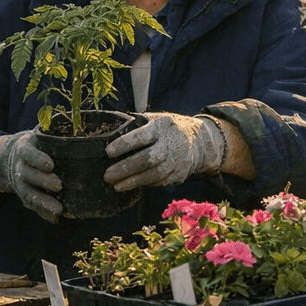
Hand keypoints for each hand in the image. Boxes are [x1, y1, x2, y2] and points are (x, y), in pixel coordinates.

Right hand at [0, 131, 62, 223]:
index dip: (38, 159)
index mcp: (24, 150)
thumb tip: (78, 121)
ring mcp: (21, 184)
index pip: (28, 153)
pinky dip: (43, 214)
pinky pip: (33, 207)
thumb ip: (53, 130)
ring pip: (29, 194)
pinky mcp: (24, 196)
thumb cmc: (37, 145)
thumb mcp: (40, 134)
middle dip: (43, 181)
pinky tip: (56, 219)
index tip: (51, 164)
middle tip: (59, 185)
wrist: (13, 158)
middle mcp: (20, 167)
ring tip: (59, 210)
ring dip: (44, 202)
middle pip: (29, 175)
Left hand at [103, 112, 224, 191]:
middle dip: (125, 169)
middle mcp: (171, 143)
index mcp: (162, 126)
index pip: (142, 136)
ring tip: (116, 185)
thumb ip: (136, 125)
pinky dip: (144, 184)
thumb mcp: (155, 120)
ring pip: (154, 174)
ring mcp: (177, 160)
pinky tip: (131, 185)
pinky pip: (159, 182)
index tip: (108, 152)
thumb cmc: (167, 129)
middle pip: (147, 159)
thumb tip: (108, 132)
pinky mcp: (179, 174)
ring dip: (133, 182)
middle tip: (107, 175)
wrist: (198, 141)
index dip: (124, 145)